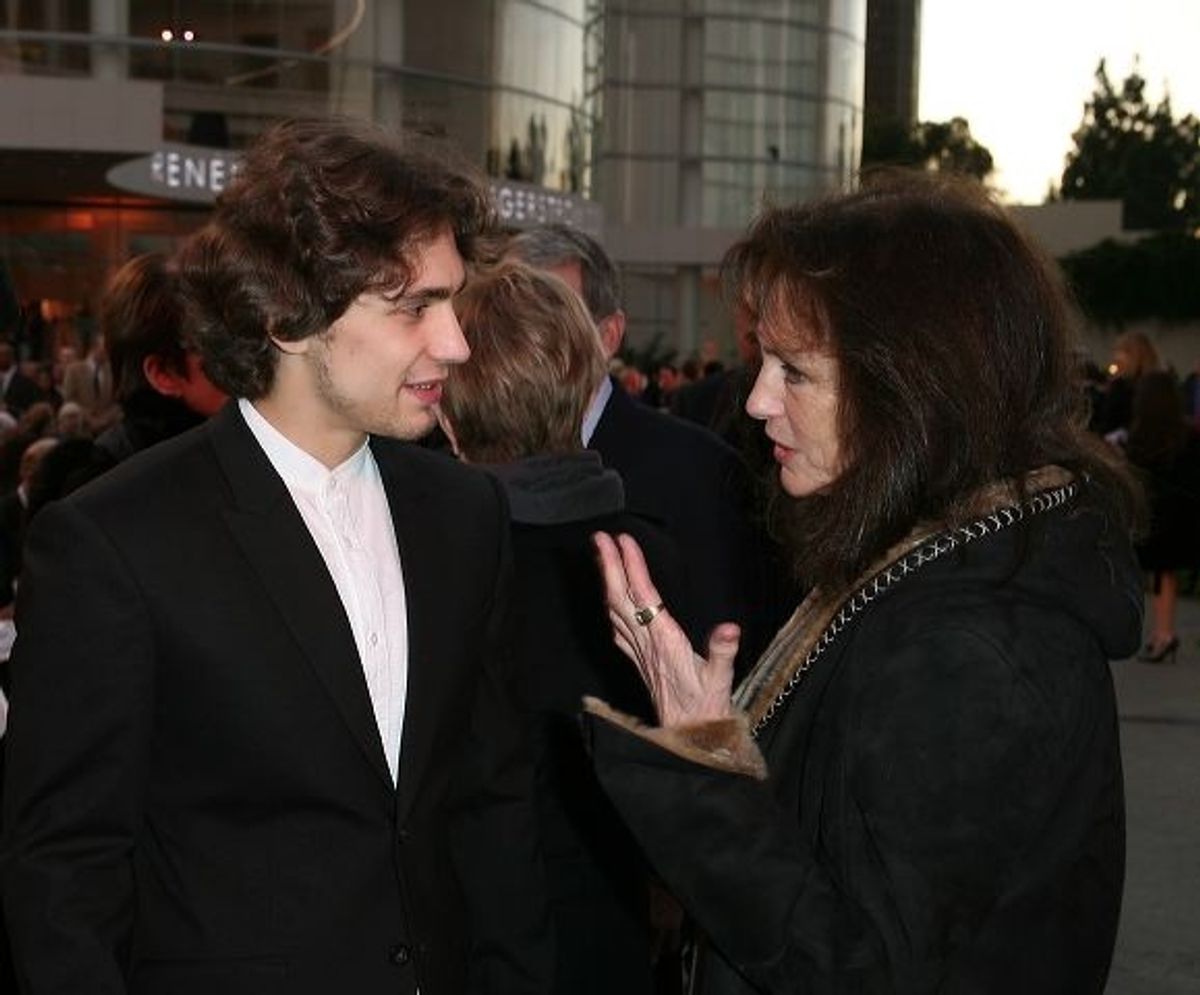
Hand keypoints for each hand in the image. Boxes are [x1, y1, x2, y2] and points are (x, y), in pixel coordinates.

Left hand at [593, 532, 738, 726]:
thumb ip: (723, 652)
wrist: (688, 736)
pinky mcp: (638, 660)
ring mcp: (638, 652)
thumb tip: (729, 627)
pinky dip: (610, 605)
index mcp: (665, 641)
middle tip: (599, 537)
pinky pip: (617, 627)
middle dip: (609, 565)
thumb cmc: (706, 707)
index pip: (644, 595)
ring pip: (614, 610)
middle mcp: (646, 643)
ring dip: (606, 580)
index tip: (624, 541)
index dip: (632, 566)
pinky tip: (609, 599)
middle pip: (621, 597)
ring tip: (601, 556)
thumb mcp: (721, 679)